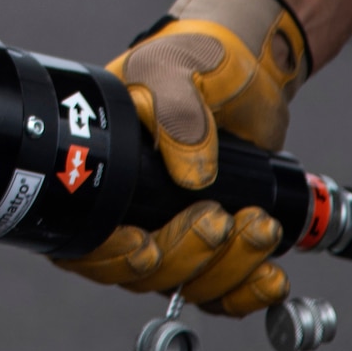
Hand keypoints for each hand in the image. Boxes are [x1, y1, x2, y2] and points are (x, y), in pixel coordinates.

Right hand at [58, 0, 308, 315]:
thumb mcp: (174, 68)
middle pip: (138, 272)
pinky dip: (246, 290)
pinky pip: (222, 291)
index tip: (143, 243)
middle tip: (216, 218)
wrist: (245, 67)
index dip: (109, 256)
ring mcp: (172, 229)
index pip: (83, 242)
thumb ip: (176, 111)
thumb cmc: (192, 59)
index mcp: (97, 170)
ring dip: (225, 268)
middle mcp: (127, 210)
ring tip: (256, 226)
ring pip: (184, 285)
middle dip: (183, 255)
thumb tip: (190, 174)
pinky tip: (268, 272)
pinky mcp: (216, 245)